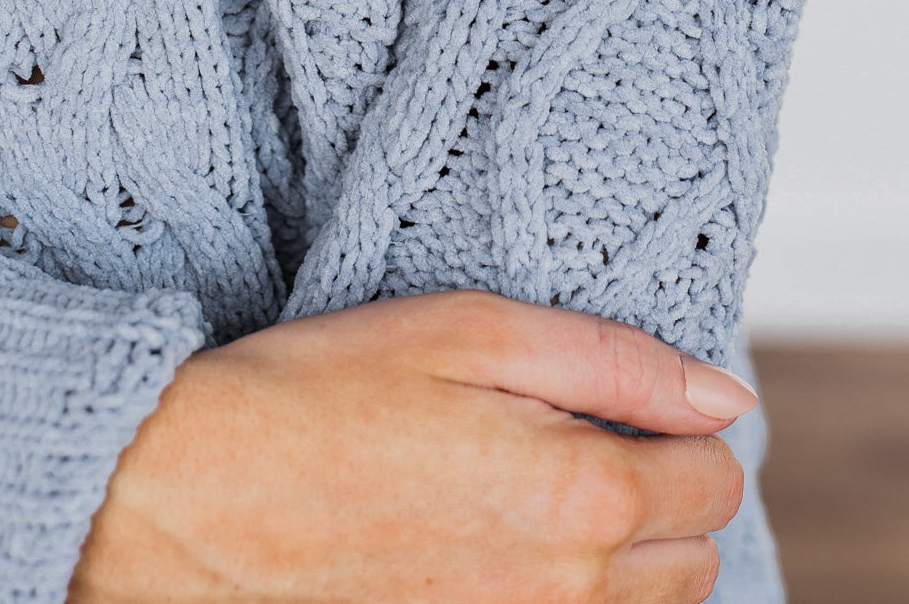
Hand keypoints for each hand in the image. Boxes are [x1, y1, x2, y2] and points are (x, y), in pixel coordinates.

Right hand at [68, 288, 756, 603]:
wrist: (182, 499)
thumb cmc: (318, 395)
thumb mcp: (470, 331)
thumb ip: (616, 363)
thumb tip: (725, 395)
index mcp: (581, 496)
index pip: (718, 479)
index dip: (686, 430)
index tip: (632, 406)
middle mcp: (564, 595)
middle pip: (696, 563)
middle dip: (666, 499)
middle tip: (587, 444)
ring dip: (627, 564)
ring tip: (545, 499)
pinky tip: (508, 555)